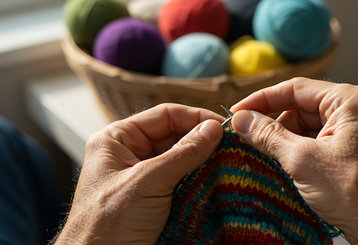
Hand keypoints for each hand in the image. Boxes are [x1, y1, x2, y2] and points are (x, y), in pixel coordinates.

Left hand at [55, 104, 223, 243]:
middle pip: (173, 136)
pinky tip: (214, 181)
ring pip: (179, 159)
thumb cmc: (106, 226)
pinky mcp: (152, 197)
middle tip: (229, 146)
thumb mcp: (147, 182)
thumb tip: (212, 130)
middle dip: (201, 141)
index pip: (164, 116)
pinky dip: (198, 181)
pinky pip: (180, 181)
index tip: (221, 126)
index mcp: (116, 140)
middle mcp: (129, 154)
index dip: (195, 117)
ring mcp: (141, 177)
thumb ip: (182, 154)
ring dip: (202, 162)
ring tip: (226, 163)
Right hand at [230, 78, 357, 243]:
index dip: (262, 100)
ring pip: (313, 128)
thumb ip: (268, 135)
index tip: (239, 112)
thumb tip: (242, 120)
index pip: (296, 89)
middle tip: (251, 141)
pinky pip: (324, 144)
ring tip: (271, 161)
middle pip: (304, 108)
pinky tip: (290, 169)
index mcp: (352, 100)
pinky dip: (304, 154)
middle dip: (276, 126)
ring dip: (289, 143)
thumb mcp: (303, 160)